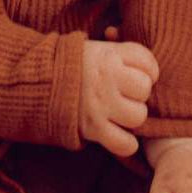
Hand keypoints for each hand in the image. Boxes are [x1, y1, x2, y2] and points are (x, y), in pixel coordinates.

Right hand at [80, 39, 158, 157]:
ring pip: (138, 116)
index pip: (148, 64)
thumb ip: (126, 53)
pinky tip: (120, 134)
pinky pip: (124, 143)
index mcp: (110, 56)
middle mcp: (106, 79)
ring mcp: (99, 105)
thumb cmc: (77, 65)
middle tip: (126, 94)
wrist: (39, 82)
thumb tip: (152, 69)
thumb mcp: (101, 48)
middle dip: (139, 93)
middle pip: (144, 89)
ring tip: (120, 112)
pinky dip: (126, 143)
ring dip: (133, 116)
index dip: (150, 71)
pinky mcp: (92, 128)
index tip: (140, 75)